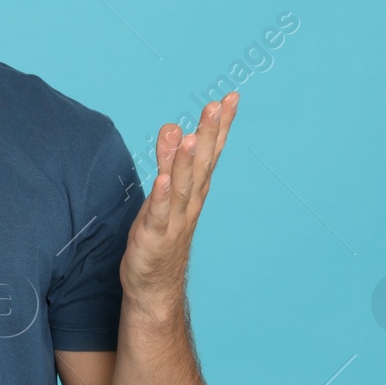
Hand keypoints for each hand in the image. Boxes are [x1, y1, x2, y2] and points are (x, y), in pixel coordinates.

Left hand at [119, 92, 238, 303]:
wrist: (154, 286)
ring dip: (185, 162)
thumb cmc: (160, 234)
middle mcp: (189, 202)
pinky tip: (162, 180)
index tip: (231, 98)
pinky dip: (162, 198)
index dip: (220, 126)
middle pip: (201, 164)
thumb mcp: (165, 193)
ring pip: (182, 186)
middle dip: (209, 134)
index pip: (210, 152)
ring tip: (189, 136)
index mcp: (194, 190)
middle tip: (217, 105)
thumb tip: (173, 126)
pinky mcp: (154, 237)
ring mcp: (174, 220)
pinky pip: (160, 215)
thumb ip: (170, 162)